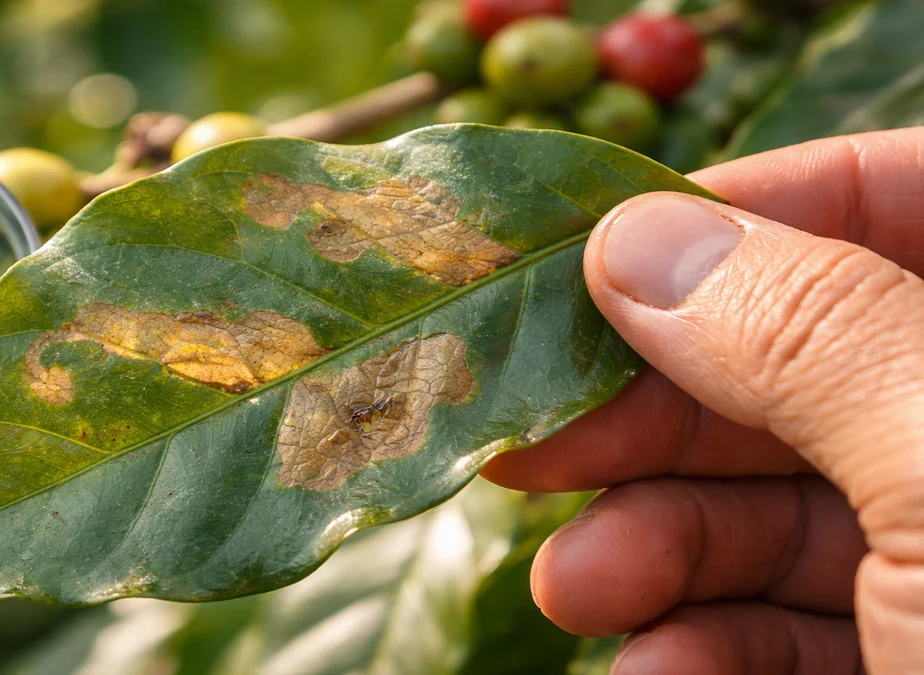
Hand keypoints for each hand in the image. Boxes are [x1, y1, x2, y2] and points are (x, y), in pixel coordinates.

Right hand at [483, 128, 923, 673]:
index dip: (736, 211)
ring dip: (657, 542)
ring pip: (779, 501)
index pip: (896, 191)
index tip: (589, 261)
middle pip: (801, 360)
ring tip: (576, 587)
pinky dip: (705, 641)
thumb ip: (809, 331)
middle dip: (656, 412)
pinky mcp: (917, 651)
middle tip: (534, 442)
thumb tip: (642, 237)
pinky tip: (655, 670)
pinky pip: (795, 620)